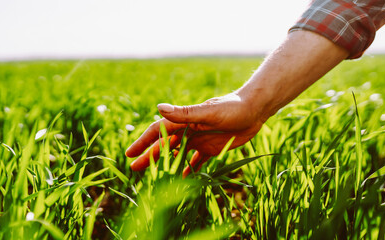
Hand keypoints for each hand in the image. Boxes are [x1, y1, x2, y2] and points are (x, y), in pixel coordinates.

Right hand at [126, 30, 348, 177]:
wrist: (255, 110)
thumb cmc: (233, 107)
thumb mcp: (209, 112)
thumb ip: (185, 113)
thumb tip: (159, 108)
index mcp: (185, 120)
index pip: (158, 131)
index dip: (143, 142)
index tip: (129, 153)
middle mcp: (189, 130)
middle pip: (165, 145)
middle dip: (149, 156)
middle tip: (134, 168)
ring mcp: (199, 139)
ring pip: (177, 154)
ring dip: (166, 164)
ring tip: (154, 176)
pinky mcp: (211, 148)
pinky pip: (196, 161)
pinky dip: (188, 170)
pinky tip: (182, 179)